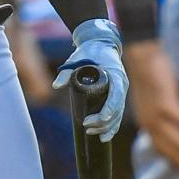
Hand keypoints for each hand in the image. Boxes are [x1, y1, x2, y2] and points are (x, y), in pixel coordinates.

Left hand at [52, 18, 127, 142]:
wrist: (101, 43)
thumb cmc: (90, 51)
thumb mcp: (77, 58)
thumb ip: (67, 71)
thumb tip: (56, 85)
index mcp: (115, 75)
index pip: (116, 96)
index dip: (108, 109)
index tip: (97, 118)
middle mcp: (122, 84)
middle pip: (117, 109)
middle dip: (103, 121)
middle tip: (87, 126)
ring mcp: (122, 90)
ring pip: (118, 114)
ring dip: (107, 126)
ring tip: (92, 133)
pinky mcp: (118, 94)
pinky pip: (118, 113)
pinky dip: (112, 125)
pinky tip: (104, 136)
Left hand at [124, 39, 178, 178]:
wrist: (142, 56)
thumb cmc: (151, 74)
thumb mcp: (154, 99)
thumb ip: (164, 112)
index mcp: (146, 122)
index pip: (161, 148)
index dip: (175, 161)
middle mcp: (148, 122)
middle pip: (169, 149)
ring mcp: (155, 114)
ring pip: (176, 140)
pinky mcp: (164, 103)